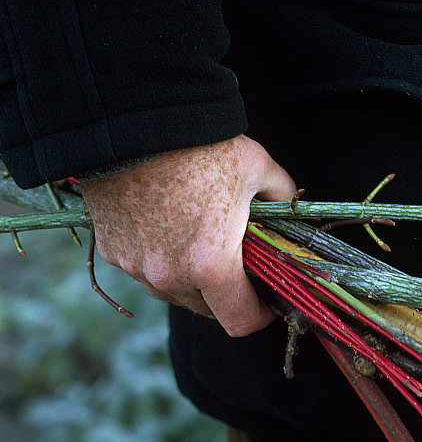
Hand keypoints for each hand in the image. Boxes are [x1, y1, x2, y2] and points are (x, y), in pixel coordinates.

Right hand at [81, 135, 295, 335]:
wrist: (132, 119)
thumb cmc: (201, 145)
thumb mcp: (258, 168)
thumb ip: (282, 196)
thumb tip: (289, 205)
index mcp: (211, 266)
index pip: (240, 322)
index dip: (260, 315)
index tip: (267, 302)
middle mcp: (169, 276)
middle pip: (207, 310)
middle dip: (227, 296)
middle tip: (238, 266)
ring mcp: (136, 266)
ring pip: (174, 292)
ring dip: (191, 280)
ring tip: (202, 243)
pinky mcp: (111, 251)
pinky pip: (144, 270)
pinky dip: (160, 260)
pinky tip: (169, 229)